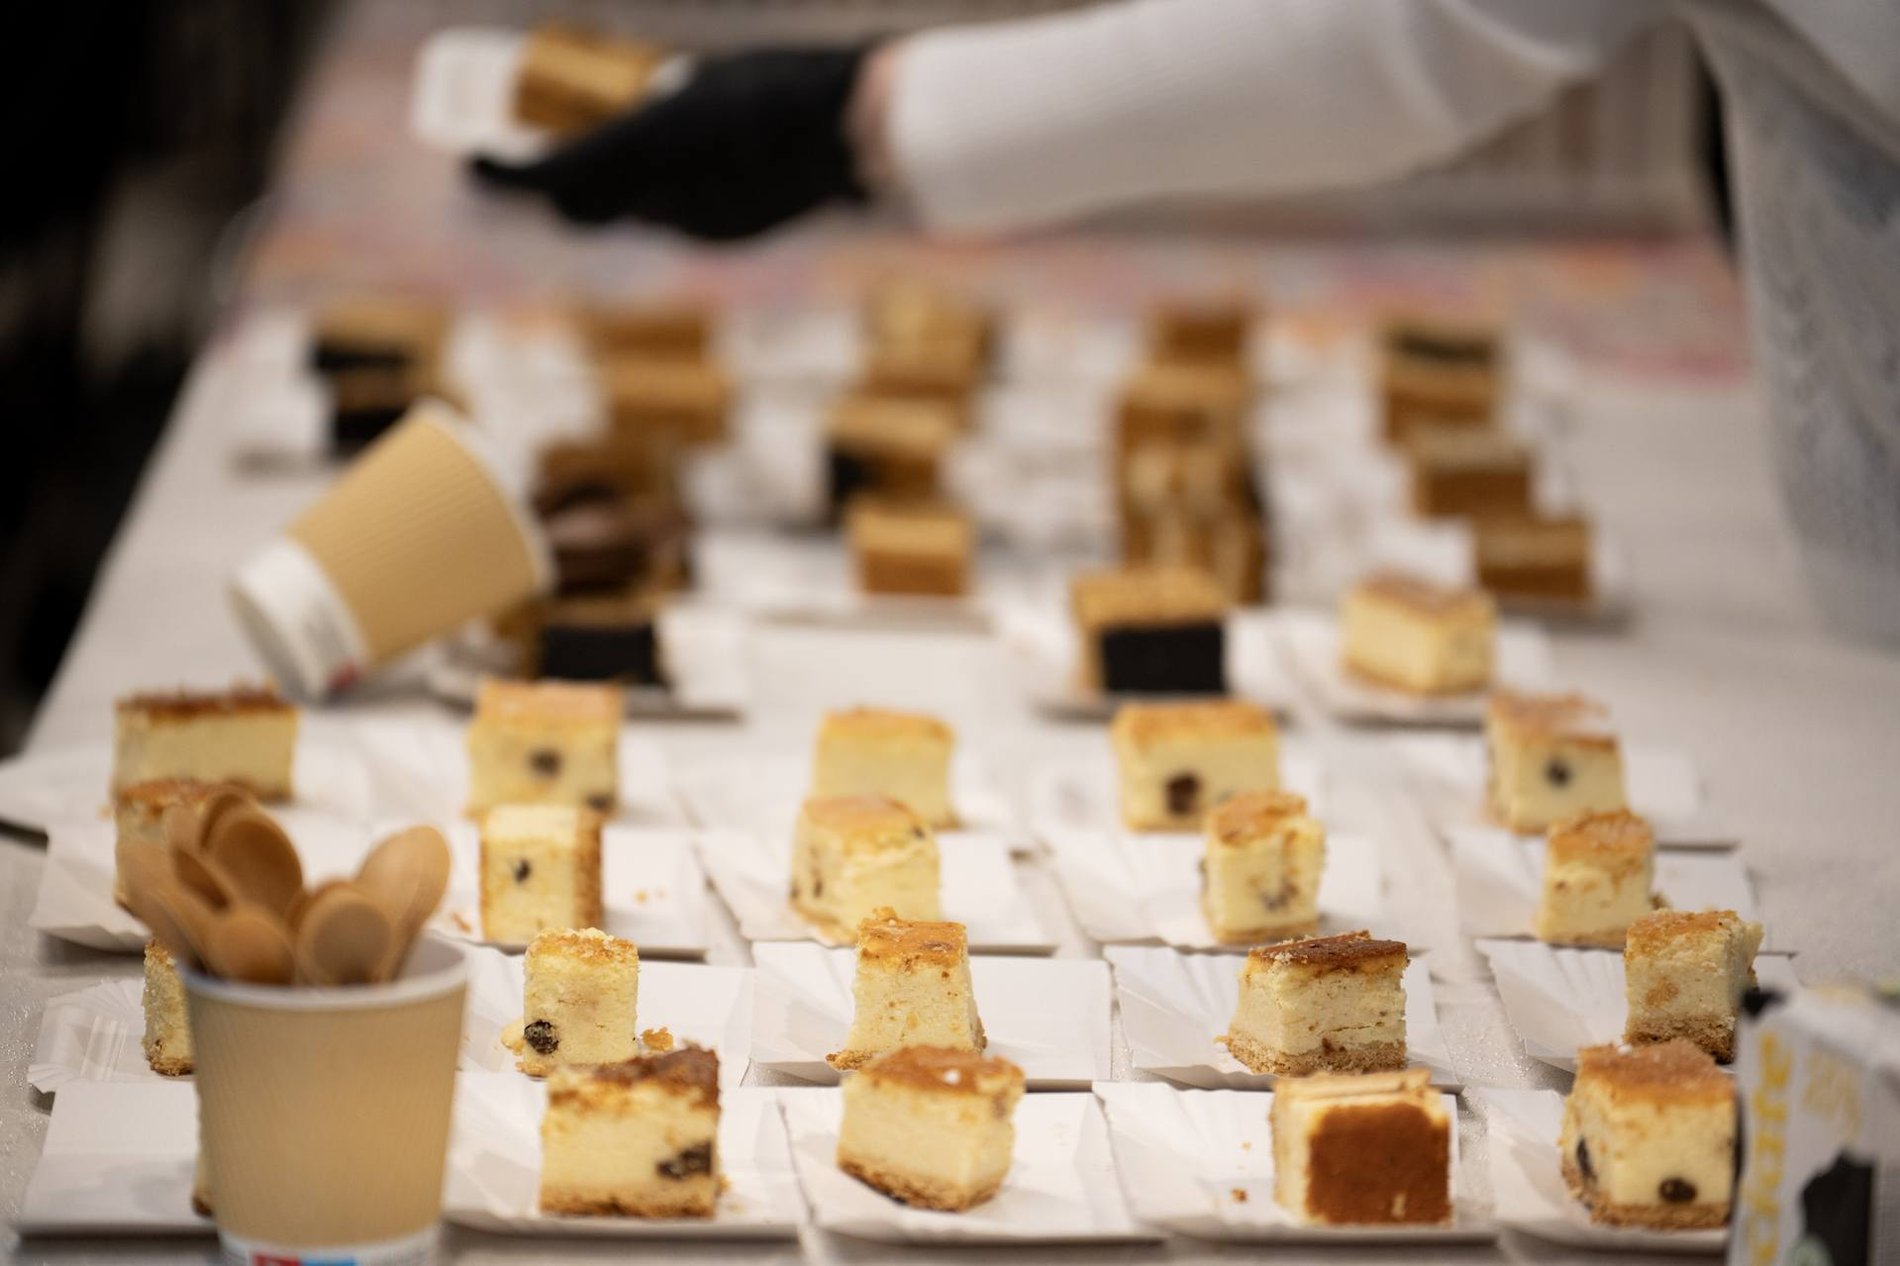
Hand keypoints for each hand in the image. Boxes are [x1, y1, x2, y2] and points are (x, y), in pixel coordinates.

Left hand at [471, 46, 873, 241]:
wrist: (851, 129)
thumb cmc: (777, 83)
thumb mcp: (701, 83)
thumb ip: (655, 115)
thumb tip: (626, 121)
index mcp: (639, 149)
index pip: (548, 180)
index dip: (503, 177)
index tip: (474, 162)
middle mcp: (658, 199)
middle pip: (585, 210)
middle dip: (560, 191)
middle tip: (540, 156)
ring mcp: (695, 225)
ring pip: (635, 215)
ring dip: (622, 192)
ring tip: (638, 151)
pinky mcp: (730, 236)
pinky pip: (680, 221)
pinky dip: (672, 200)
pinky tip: (698, 171)